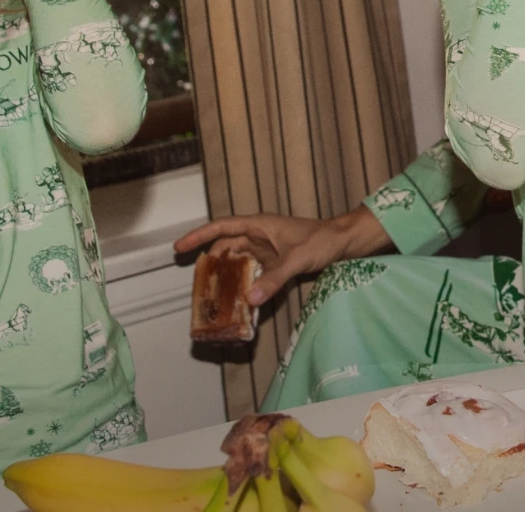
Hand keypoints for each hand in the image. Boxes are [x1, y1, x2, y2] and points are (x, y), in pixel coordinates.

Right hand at [173, 207, 389, 305]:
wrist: (346, 243)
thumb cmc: (323, 241)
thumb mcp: (297, 259)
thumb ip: (274, 279)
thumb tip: (249, 299)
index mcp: (259, 225)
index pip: (221, 227)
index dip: (199, 236)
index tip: (179, 246)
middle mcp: (259, 236)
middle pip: (225, 246)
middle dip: (209, 261)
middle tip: (195, 282)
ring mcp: (267, 250)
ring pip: (237, 260)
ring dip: (225, 274)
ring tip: (211, 292)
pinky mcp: (275, 262)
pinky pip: (252, 272)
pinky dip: (242, 282)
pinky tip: (237, 297)